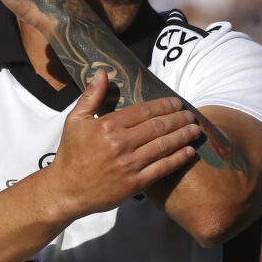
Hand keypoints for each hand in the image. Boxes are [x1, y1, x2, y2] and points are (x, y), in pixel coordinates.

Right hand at [46, 69, 200, 217]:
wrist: (66, 190)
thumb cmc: (70, 153)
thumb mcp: (75, 120)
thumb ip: (91, 95)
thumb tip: (102, 72)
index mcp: (107, 125)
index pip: (143, 110)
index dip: (163, 105)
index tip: (176, 102)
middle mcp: (120, 143)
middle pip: (158, 126)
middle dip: (178, 119)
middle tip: (191, 114)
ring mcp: (129, 165)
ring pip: (163, 146)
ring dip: (182, 136)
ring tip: (195, 129)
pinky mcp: (134, 184)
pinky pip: (162, 168)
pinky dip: (178, 159)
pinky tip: (188, 152)